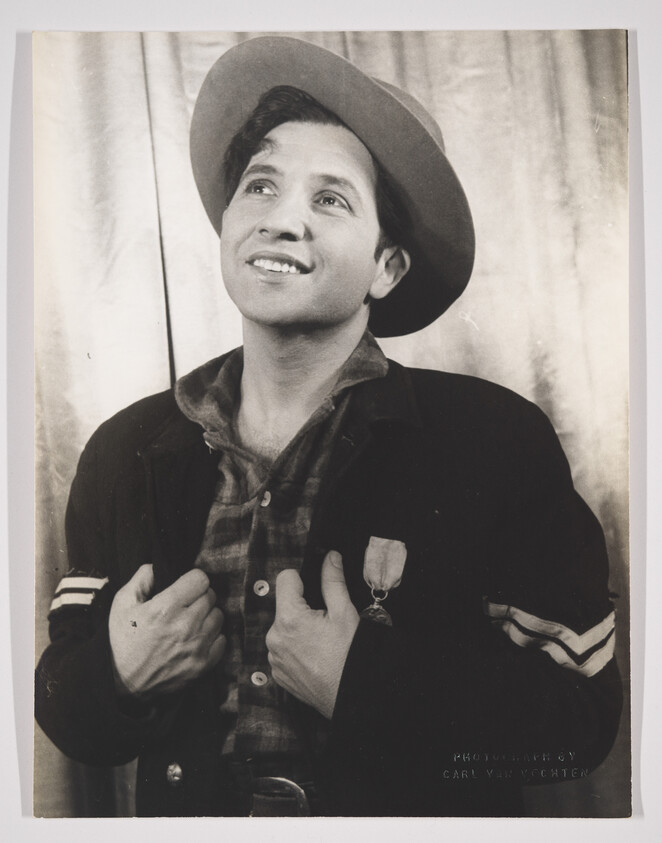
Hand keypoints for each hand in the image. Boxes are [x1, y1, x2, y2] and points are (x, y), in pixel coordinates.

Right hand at [108, 564, 224, 699]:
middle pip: (211, 596)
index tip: (185, 588)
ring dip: (207, 616)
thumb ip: (141, 578)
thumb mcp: (122, 603)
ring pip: (218, 616)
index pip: (200, 579)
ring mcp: (196, 646)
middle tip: (185, 606)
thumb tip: (158, 565)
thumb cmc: (122, 641)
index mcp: (166, 608)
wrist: (122, 684)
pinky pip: (222, 640)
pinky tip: (196, 639)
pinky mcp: (203, 665)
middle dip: (198, 597)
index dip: (192, 580)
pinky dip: (212, 637)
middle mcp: (186, 625)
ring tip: (191, 622)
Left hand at [266, 551, 358, 719]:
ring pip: (283, 628)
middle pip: (285, 606)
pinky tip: (315, 656)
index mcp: (288, 618)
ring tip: (321, 642)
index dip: (302, 580)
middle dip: (302, 608)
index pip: (285, 579)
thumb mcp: (344, 612)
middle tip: (325, 623)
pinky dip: (296, 649)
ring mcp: (274, 658)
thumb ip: (333, 580)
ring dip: (298, 629)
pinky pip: (283, 650)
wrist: (352, 697)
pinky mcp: (278, 674)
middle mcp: (274, 638)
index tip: (316, 591)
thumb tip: (330, 556)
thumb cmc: (349, 656)